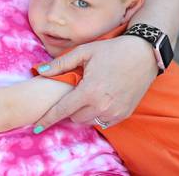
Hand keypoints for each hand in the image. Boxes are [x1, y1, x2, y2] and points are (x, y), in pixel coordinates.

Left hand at [33, 36, 156, 131]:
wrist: (143, 54)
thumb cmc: (112, 50)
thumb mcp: (84, 51)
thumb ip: (61, 63)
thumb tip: (41, 72)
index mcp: (89, 91)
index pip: (62, 111)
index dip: (47, 119)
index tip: (35, 127)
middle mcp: (102, 106)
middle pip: (74, 118)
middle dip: (69, 108)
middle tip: (74, 91)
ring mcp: (114, 113)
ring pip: (88, 121)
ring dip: (82, 112)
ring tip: (88, 93)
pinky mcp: (124, 115)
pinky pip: (102, 121)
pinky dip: (96, 114)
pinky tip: (99, 99)